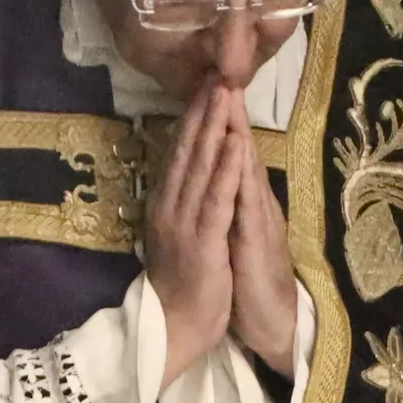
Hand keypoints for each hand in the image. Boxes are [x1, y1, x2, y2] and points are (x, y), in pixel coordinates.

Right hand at [144, 84, 239, 391]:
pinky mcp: (203, 241)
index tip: (206, 83)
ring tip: (225, 93)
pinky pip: (216, 199)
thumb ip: (180, 205)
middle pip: (188, 149)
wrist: (174, 330)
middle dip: (203, 109)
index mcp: (166, 204)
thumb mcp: (177, 237)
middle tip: (216, 71)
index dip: (193, 116)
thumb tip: (184, 174)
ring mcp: (185, 223)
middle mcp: (170, 206)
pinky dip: (226, 169)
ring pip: (200, 166)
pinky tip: (235, 143)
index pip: (180, 152)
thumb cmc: (182, 288)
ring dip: (214, 127)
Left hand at [227, 103, 297, 372]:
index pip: (226, 154)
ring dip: (236, 129)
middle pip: (236, 149)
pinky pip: (248, 200)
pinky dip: (242, 172)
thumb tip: (214, 178)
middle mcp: (251, 203)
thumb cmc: (248, 281)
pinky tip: (240, 148)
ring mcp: (257, 218)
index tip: (205, 84)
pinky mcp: (258, 238)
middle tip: (218, 69)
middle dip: (226, 110)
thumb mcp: (232, 235)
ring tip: (229, 93)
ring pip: (244, 166)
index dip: (216, 120)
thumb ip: (227, 204)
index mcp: (239, 202)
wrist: (270, 321)